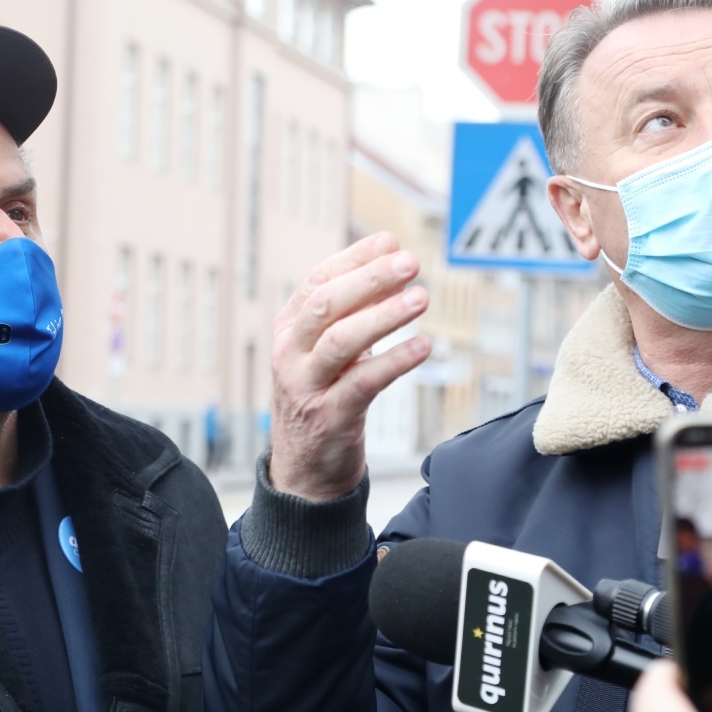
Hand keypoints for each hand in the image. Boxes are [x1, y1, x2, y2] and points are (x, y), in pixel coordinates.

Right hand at [269, 233, 431, 500]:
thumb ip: (351, 313)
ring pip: (342, 340)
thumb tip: (391, 268)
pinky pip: (364, 382)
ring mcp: (307, 386)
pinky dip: (395, 360)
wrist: (303, 470)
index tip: (390, 241)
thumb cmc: (321, 399)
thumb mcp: (326, 352)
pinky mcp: (330, 416)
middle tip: (409, 263)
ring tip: (421, 298)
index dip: (354, 259)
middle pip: (326, 305)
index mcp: (288, 330)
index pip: (317, 282)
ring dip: (384, 315)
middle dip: (369, 279)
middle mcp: (291, 354)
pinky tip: (423, 345)